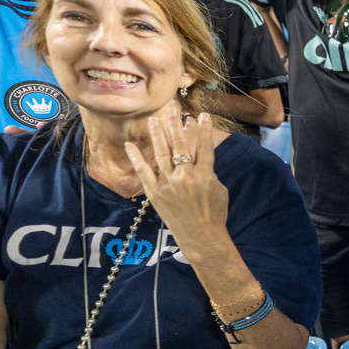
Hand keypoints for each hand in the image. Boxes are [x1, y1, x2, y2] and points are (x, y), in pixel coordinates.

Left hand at [124, 113, 228, 255]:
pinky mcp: (155, 193)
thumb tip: (197, 158)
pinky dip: (136, 158)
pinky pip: (144, 172)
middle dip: (176, 126)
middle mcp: (185, 178)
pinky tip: (130, 145)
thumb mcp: (218, 189)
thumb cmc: (214, 214)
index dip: (203, 130)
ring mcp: (168, 185)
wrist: (201, 237)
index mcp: (205, 176)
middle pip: (180, 146)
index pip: (204, 147)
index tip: (201, 115)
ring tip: (154, 121)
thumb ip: (208, 171)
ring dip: (157, 136)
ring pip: (161, 154)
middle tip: (172, 111)